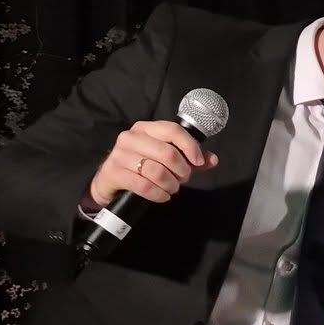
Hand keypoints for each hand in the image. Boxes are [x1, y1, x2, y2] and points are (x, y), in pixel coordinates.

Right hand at [87, 120, 218, 208]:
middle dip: (181, 171)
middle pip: (167, 153)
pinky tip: (162, 196)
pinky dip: (159, 194)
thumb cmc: (142, 168)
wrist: (111, 181)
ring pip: (156, 171)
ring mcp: (119, 154)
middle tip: (182, 179)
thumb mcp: (167, 160)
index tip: (198, 162)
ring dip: (171, 184)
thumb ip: (190, 159)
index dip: (190, 147)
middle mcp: (130, 137)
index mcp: (145, 128)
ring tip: (172, 188)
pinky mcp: (113, 172)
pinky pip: (144, 186)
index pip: (172, 130)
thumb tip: (212, 159)